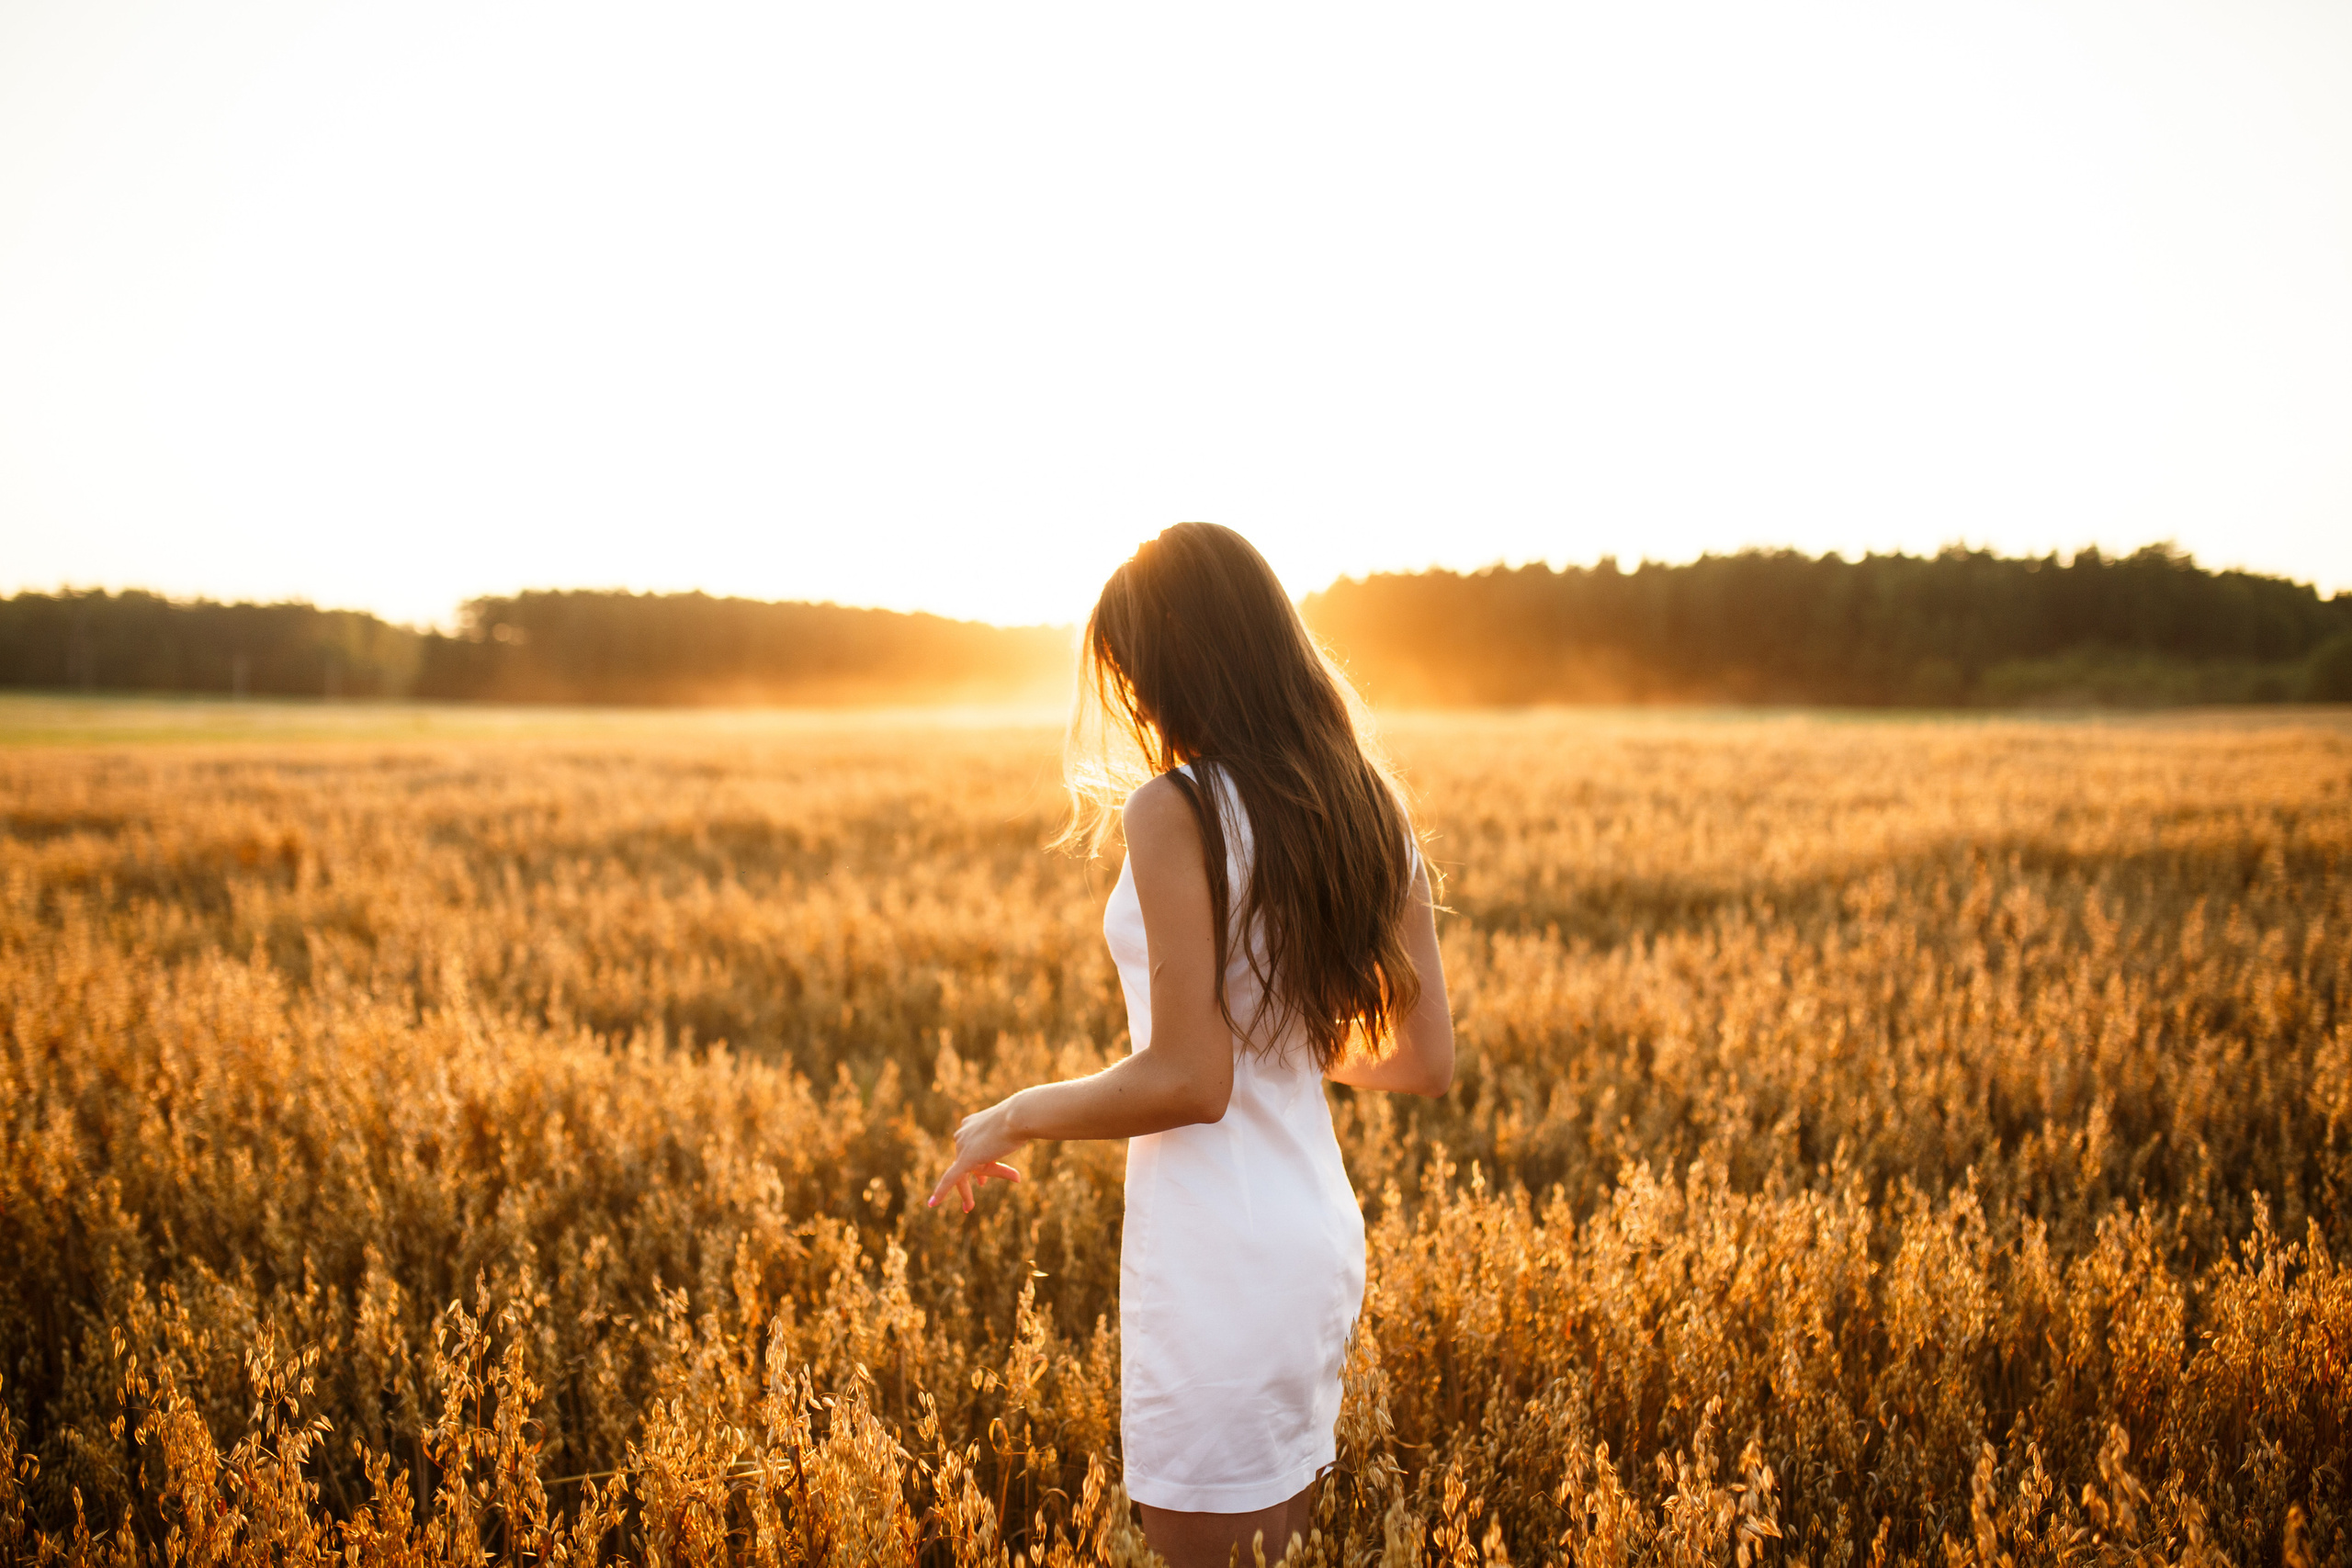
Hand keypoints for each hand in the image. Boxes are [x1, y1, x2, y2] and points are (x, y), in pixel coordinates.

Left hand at [928, 1091, 1028, 1213]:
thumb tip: (1015, 1175)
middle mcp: (962, 1134)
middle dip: (983, 1172)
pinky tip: (932, 1204)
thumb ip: (1004, 1151)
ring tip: (969, 1205)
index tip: (982, 1181)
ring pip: (969, 1171)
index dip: (981, 1164)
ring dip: (976, 1183)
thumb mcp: (1009, 1135)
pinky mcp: (965, 1160)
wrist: (1017, 1117)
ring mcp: (962, 1146)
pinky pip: (950, 1179)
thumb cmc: (1019, 1122)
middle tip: (982, 1185)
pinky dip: (940, 1192)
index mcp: (969, 1125)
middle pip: (970, 1160)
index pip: (972, 1148)